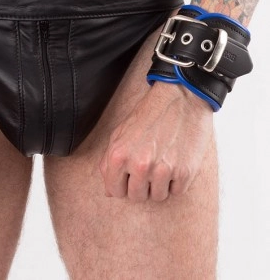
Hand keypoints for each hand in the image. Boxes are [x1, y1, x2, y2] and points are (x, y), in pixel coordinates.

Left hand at [100, 81, 212, 202]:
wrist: (180, 97)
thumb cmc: (149, 114)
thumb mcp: (120, 133)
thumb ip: (109, 162)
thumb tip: (108, 191)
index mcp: (119, 155)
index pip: (114, 190)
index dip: (122, 184)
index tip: (130, 175)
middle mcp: (139, 165)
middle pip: (137, 196)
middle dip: (141, 184)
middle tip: (149, 164)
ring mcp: (163, 170)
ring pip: (158, 196)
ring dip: (160, 183)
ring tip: (163, 160)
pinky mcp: (184, 172)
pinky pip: (177, 191)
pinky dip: (177, 180)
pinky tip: (176, 159)